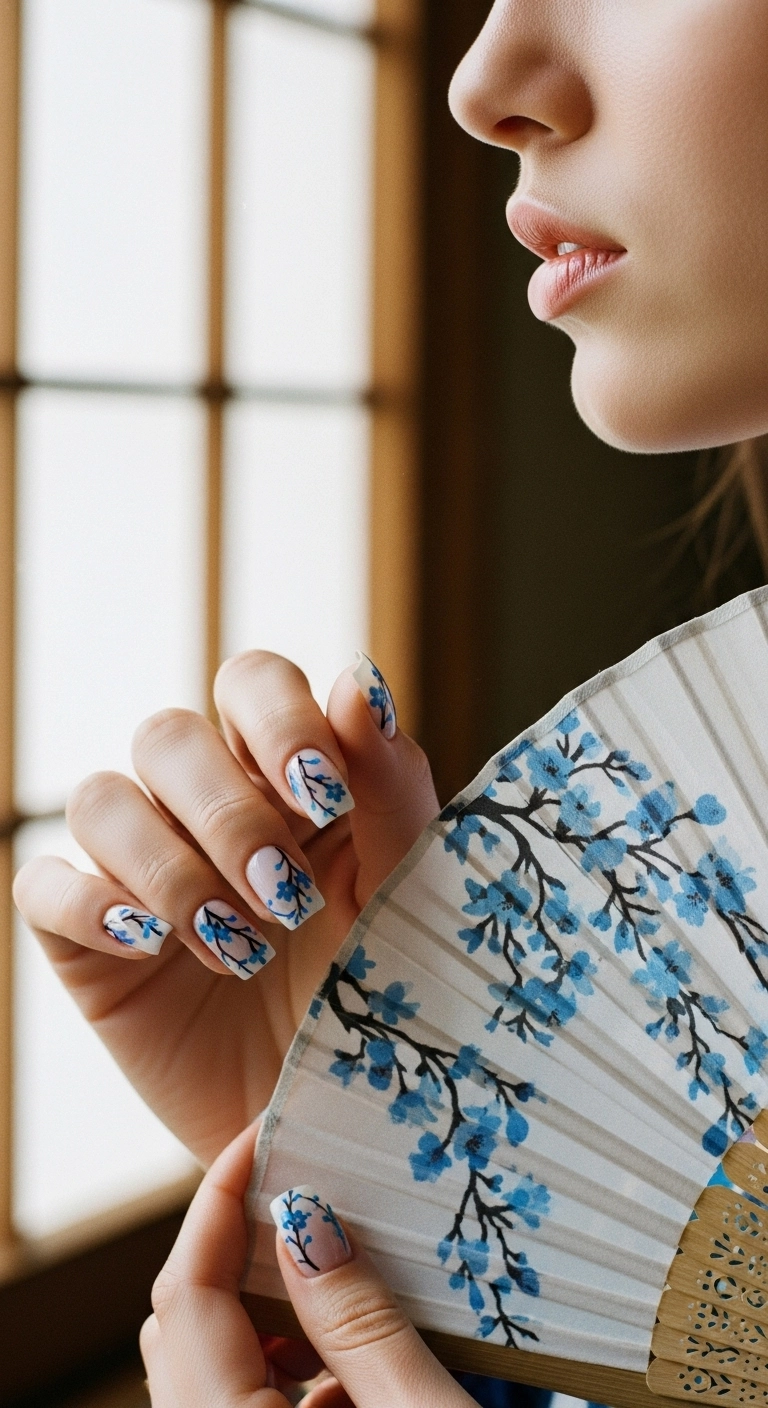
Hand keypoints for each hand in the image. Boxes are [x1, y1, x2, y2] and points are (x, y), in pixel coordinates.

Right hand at [13, 653, 437, 1164]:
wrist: (337, 1128)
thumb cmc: (387, 999)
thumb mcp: (405, 891)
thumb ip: (390, 784)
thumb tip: (357, 679)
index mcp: (288, 778)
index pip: (252, 685)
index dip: (277, 720)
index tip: (322, 794)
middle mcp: (205, 810)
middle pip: (167, 734)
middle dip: (226, 811)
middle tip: (285, 896)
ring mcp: (138, 872)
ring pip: (100, 799)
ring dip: (169, 867)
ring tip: (238, 948)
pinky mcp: (87, 943)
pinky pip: (43, 887)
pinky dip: (92, 905)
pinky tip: (153, 946)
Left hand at [141, 1123, 474, 1407]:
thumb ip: (360, 1322)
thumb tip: (308, 1215)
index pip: (186, 1290)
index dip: (220, 1196)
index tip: (262, 1128)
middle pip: (191, 1321)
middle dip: (246, 1244)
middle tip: (312, 1186)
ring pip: (218, 1363)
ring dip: (276, 1311)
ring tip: (348, 1267)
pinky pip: (251, 1403)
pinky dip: (295, 1368)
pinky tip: (363, 1363)